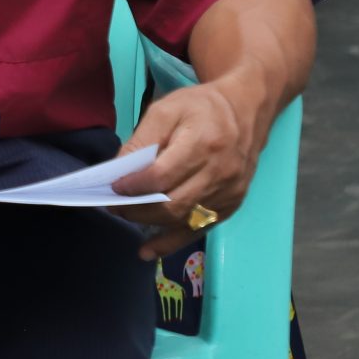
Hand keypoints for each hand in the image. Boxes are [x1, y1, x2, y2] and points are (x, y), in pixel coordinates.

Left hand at [114, 79, 261, 260]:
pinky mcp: (231, 205)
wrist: (245, 111)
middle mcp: (220, 172)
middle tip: (114, 205)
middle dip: (137, 209)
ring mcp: (229, 192)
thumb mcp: (166, 110)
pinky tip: (148, 251)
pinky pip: (198, 229)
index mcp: (204, 143)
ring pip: (183, 219)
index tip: (113, 186)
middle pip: (173, 203)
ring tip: (126, 215)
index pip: (163, 175)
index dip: (135, 186)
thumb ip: (142, 139)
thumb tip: (119, 171)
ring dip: (149, 223)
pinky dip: (171, 242)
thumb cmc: (200, 108)